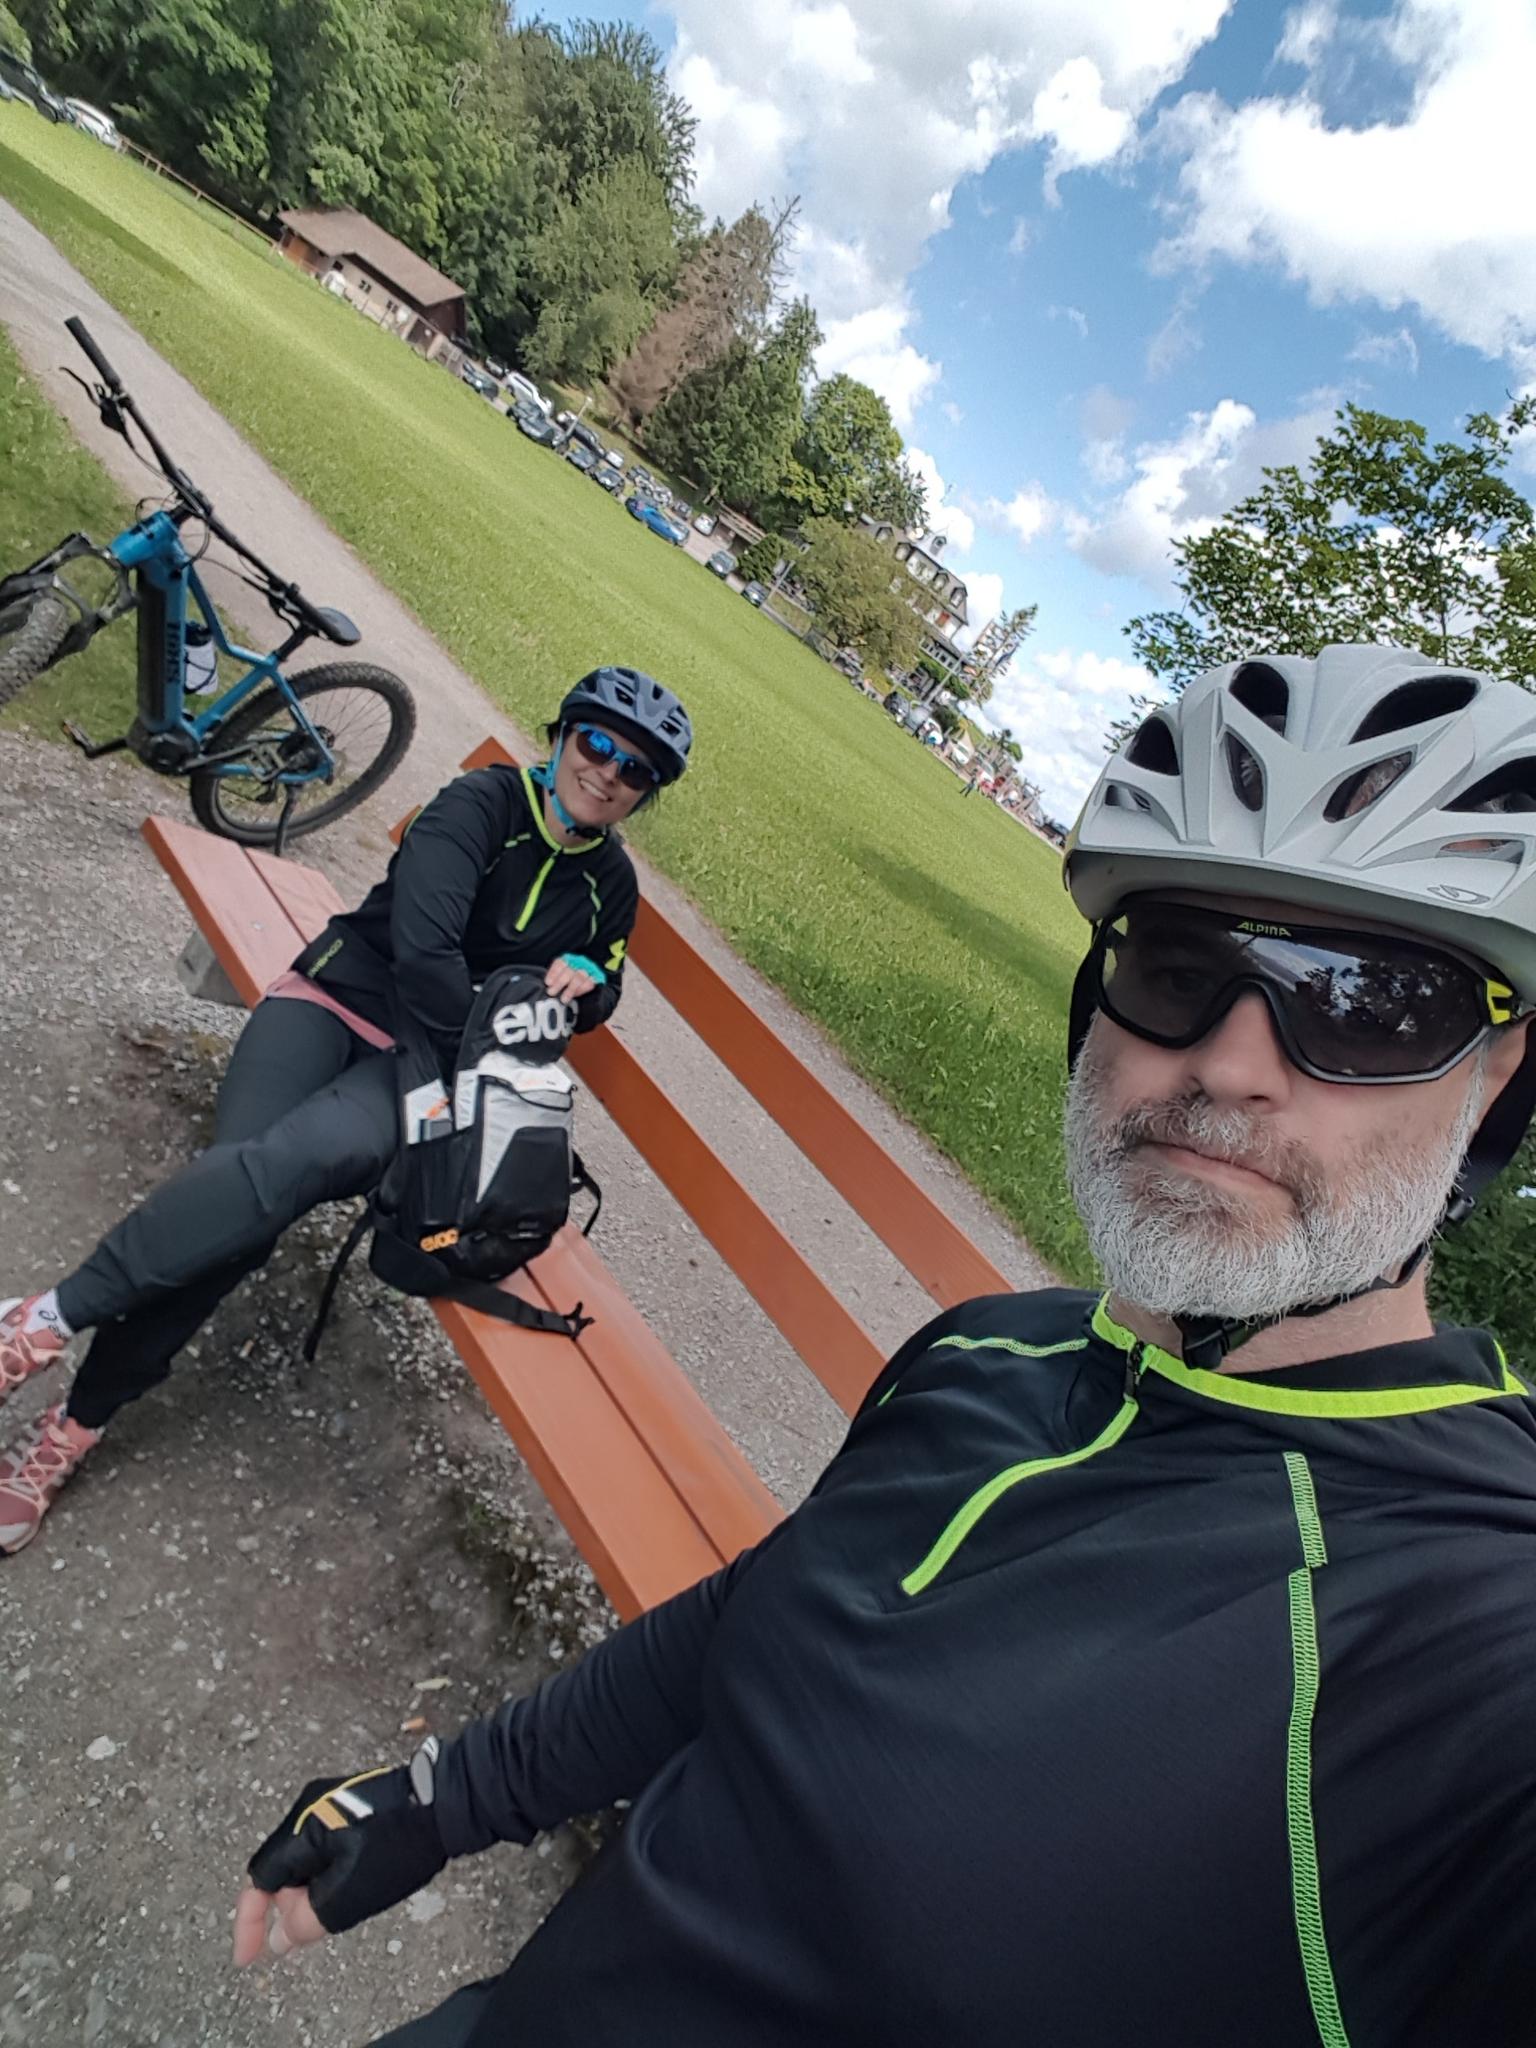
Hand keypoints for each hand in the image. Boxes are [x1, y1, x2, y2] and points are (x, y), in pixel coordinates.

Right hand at [232, 1764, 446, 1965]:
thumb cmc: (399, 1843)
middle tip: (309, 1933)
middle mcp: (310, 1806)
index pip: (259, 1880)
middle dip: (289, 1906)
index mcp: (302, 1825)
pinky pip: (326, 1846)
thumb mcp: (349, 1894)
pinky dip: (329, 1874)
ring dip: (311, 1892)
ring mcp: (333, 1799)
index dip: (250, 1922)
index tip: (250, 1958)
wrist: (447, 1800)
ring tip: (340, 1909)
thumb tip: (279, 1937)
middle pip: (282, 1869)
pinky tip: (354, 1885)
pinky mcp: (354, 1801)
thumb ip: (307, 1919)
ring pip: (306, 1859)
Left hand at [544, 958, 595, 1001]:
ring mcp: (589, 969)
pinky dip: (581, 990)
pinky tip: (575, 995)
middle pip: (569, 971)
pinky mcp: (597, 977)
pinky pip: (589, 983)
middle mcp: (579, 962)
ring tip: (563, 999)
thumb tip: (548, 986)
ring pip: (579, 978)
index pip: (560, 963)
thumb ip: (556, 976)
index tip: (548, 983)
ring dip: (570, 990)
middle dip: (559, 983)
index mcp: (569, 958)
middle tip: (552, 992)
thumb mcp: (562, 971)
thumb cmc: (572, 974)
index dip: (553, 973)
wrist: (595, 969)